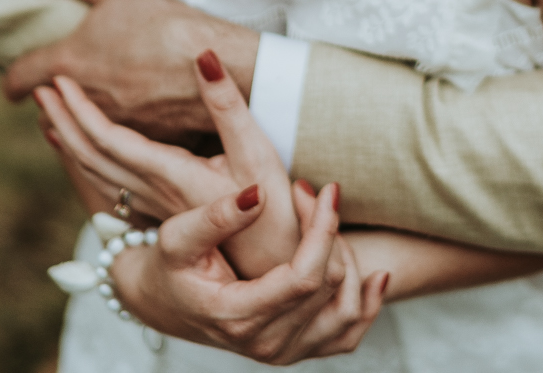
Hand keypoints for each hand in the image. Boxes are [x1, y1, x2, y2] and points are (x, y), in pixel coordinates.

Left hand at [5, 0, 260, 139]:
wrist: (214, 62)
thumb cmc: (163, 21)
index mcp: (68, 62)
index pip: (20, 79)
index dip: (12, 82)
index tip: (14, 86)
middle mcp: (83, 100)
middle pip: (46, 117)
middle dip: (48, 109)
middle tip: (56, 96)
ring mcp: (111, 125)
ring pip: (77, 138)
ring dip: (75, 127)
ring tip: (85, 113)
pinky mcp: (140, 142)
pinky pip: (115, 148)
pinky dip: (114, 139)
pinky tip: (127, 126)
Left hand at [38, 49, 298, 276]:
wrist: (276, 270)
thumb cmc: (274, 213)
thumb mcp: (257, 151)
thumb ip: (228, 103)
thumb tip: (204, 56)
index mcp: (169, 173)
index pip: (108, 139)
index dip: (79, 110)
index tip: (55, 81)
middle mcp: (154, 192)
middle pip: (91, 157)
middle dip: (63, 121)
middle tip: (38, 90)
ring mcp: (156, 207)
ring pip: (97, 174)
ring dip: (69, 142)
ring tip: (49, 116)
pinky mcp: (163, 213)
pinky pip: (109, 186)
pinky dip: (87, 165)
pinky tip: (83, 156)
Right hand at [112, 180, 389, 363]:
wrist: (167, 304)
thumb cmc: (170, 267)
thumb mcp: (176, 237)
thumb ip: (215, 217)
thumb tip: (257, 193)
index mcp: (239, 317)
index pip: (304, 277)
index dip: (321, 229)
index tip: (324, 189)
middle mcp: (267, 344)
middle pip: (329, 285)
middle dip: (328, 230)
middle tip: (310, 190)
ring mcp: (286, 352)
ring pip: (346, 308)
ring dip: (348, 258)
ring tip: (326, 221)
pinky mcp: (299, 351)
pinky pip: (349, 334)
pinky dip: (367, 304)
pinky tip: (375, 274)